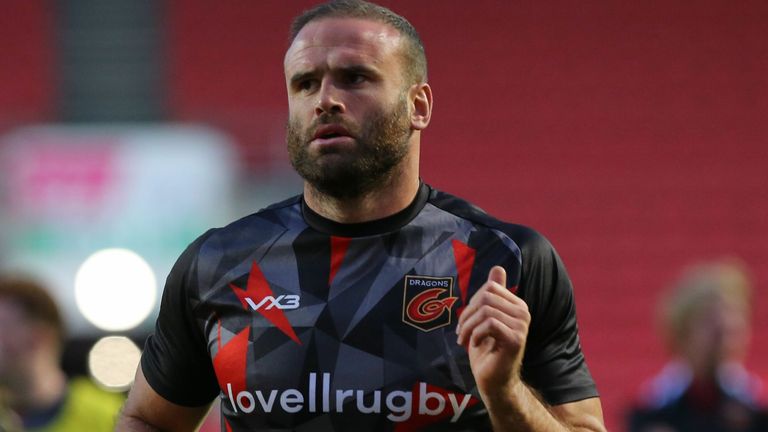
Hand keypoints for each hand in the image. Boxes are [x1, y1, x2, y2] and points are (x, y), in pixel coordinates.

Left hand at [456, 266, 530, 401]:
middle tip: (461, 332)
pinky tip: (474, 344)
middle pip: (487, 297)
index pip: (490, 287)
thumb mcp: (485, 318)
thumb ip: (493, 294)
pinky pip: (489, 324)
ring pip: (486, 311)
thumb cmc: (487, 350)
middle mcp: (523, 312)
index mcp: (517, 305)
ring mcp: (521, 326)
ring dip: (468, 326)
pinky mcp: (516, 339)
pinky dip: (475, 334)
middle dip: (467, 314)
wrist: (494, 380)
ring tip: (464, 339)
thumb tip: (498, 268)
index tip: (465, 319)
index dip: (472, 301)